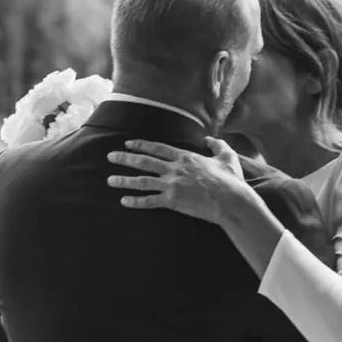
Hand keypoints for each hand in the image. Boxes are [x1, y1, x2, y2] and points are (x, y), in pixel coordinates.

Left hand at [107, 137, 253, 224]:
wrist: (231, 200)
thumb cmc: (231, 179)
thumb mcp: (227, 156)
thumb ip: (216, 144)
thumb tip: (209, 139)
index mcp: (185, 157)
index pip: (157, 148)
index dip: (141, 145)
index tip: (128, 143)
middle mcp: (174, 169)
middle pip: (144, 162)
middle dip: (125, 158)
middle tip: (110, 157)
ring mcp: (171, 185)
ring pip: (142, 181)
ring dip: (124, 180)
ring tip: (110, 180)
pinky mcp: (172, 201)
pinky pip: (149, 201)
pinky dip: (135, 202)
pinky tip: (124, 201)